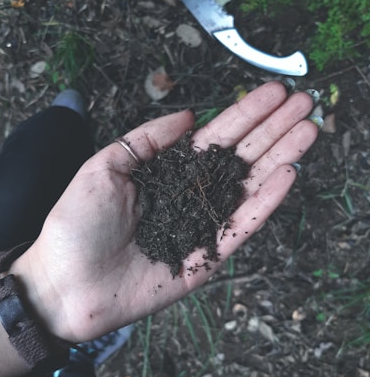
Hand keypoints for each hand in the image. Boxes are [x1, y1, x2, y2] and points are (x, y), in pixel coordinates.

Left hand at [17, 81, 318, 342]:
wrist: (68, 284)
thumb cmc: (78, 224)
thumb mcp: (104, 167)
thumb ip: (147, 140)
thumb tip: (189, 117)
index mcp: (168, 173)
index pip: (215, 138)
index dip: (244, 114)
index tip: (272, 93)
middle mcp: (190, 196)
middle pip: (239, 157)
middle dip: (272, 130)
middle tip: (304, 103)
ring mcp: (202, 226)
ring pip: (248, 187)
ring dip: (279, 158)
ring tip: (307, 131)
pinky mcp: (208, 257)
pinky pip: (241, 227)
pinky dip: (265, 203)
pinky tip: (287, 174)